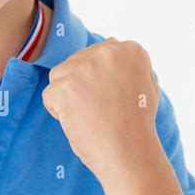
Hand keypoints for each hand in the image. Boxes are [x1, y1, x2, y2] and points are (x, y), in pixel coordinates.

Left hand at [42, 37, 160, 181]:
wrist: (130, 154)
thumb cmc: (136, 126)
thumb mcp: (145, 86)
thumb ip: (127, 63)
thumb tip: (109, 40)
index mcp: (130, 50)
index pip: (96, 56)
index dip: (99, 83)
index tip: (114, 101)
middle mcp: (108, 52)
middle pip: (75, 63)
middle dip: (81, 88)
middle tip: (101, 112)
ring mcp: (86, 68)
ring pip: (59, 76)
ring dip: (67, 97)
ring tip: (89, 116)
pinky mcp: (67, 87)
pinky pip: (49, 95)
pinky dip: (58, 112)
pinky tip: (79, 122)